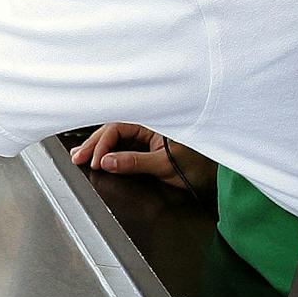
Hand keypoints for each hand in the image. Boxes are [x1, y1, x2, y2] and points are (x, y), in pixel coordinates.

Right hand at [69, 122, 212, 193]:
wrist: (220, 175)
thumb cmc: (201, 163)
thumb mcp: (164, 164)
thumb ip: (134, 162)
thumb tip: (107, 162)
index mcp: (153, 120)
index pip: (117, 128)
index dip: (102, 145)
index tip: (95, 162)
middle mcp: (149, 123)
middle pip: (113, 129)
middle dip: (93, 144)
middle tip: (77, 158)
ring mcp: (149, 133)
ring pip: (117, 135)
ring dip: (99, 147)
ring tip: (80, 156)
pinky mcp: (150, 143)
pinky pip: (125, 142)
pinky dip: (111, 151)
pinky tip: (100, 157)